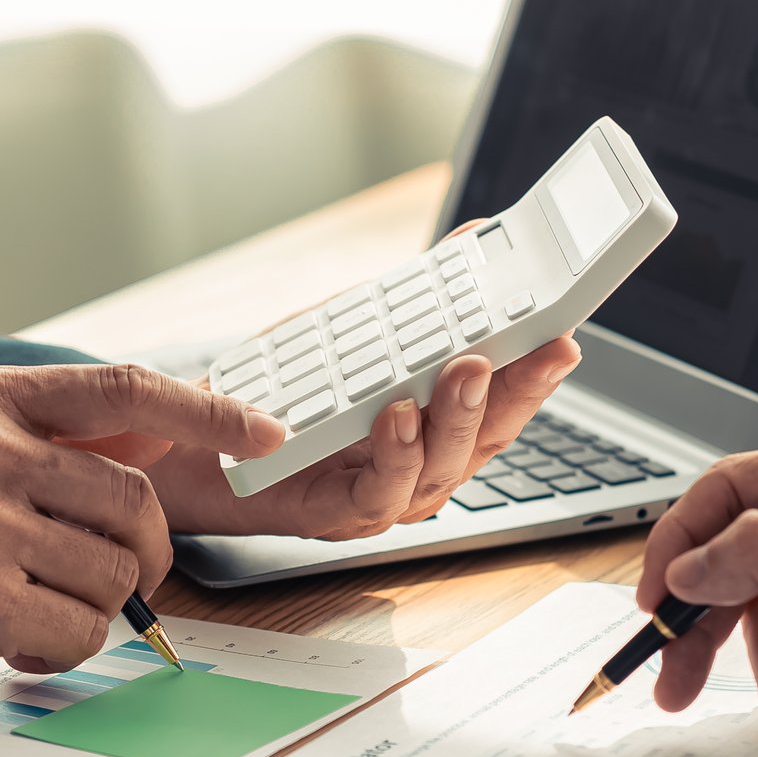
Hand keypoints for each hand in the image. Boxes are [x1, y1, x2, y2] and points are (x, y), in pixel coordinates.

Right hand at [0, 364, 282, 683]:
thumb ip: (33, 439)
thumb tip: (152, 447)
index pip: (125, 391)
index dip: (209, 412)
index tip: (265, 434)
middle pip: (136, 505)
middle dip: (145, 558)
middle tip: (119, 580)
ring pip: (111, 578)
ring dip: (88, 610)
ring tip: (25, 608)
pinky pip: (76, 634)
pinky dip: (57, 651)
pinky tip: (6, 642)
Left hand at [150, 338, 581, 539]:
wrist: (192, 442)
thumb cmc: (277, 391)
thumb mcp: (351, 328)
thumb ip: (412, 296)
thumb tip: (470, 242)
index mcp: (434, 425)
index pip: (501, 401)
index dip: (537, 371)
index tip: (565, 331)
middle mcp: (420, 467)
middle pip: (487, 437)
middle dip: (518, 391)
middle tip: (537, 346)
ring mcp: (384, 496)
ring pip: (443, 467)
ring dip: (459, 415)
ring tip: (464, 368)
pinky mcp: (337, 515)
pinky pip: (379, 493)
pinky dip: (395, 456)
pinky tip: (395, 415)